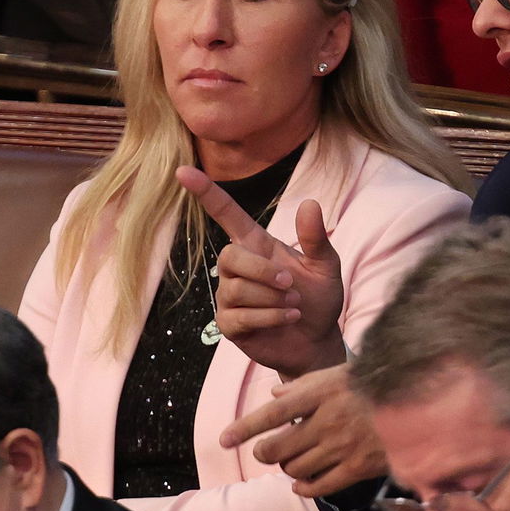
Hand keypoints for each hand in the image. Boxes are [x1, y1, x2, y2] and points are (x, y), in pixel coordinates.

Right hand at [176, 166, 345, 378]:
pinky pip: (239, 316)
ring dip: (271, 299)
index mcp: (258, 245)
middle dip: (261, 271)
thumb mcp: (325, 266)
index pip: (226, 214)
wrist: (317, 340)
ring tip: (294, 304)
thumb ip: (315, 239)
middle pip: (228, 256)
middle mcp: (238, 268)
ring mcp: (230, 297)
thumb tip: (309, 203)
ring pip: (235, 289)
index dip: (207, 193)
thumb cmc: (319, 298)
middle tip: (290, 285)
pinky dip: (269, 317)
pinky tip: (288, 318)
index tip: (184, 170)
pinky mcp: (229, 324)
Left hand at [220, 363, 387, 496]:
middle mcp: (327, 421)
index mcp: (321, 393)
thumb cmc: (374, 384)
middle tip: (267, 449)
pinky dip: (304, 487)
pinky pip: (318, 486)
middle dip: (265, 451)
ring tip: (295, 458)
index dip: (244, 427)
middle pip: (277, 448)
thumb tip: (275, 393)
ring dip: (288, 466)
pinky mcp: (357, 467)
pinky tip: (303, 483)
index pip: (272, 413)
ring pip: (295, 468)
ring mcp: (342, 446)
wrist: (419, 403)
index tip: (224, 439)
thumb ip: (305, 384)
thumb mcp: (339, 373)